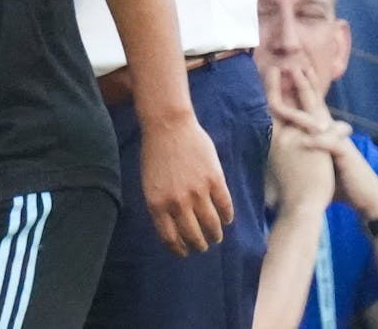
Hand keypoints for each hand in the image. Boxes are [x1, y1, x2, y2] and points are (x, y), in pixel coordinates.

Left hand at [141, 114, 234, 255]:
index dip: (180, 250)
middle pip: (194, 236)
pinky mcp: (214, 180)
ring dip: (215, 235)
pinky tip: (226, 218)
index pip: (171, 239)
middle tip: (204, 246)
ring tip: (216, 236)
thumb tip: (175, 229)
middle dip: (200, 245)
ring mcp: (197, 192)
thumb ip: (161, 207)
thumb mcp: (150, 184)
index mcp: (157, 205)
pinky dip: (227, 217)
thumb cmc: (155, 154)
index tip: (185, 252)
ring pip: (212, 226)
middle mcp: (177, 203)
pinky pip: (225, 207)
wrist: (168, 125)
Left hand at [269, 66, 377, 219]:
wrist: (365, 196)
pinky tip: (306, 141)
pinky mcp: (346, 155)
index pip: (311, 107)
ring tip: (300, 94)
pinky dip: (318, 142)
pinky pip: (332, 145)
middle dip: (306, 84)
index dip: (300, 91)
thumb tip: (283, 146)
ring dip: (311, 103)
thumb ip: (305, 150)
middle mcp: (332, 132)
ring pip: (323, 119)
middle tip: (293, 66)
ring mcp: (339, 140)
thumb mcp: (319, 161)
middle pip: (317, 104)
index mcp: (324, 132)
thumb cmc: (340, 180)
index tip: (285, 75)